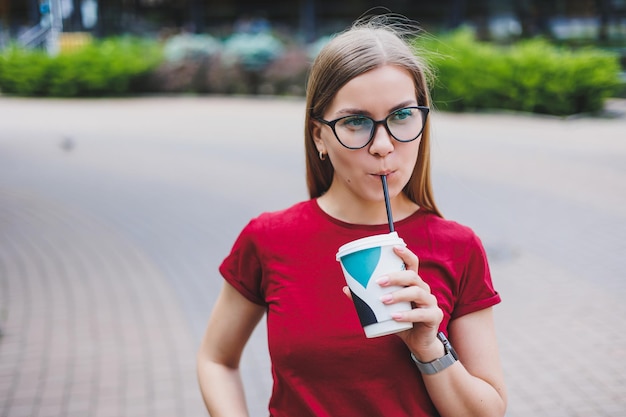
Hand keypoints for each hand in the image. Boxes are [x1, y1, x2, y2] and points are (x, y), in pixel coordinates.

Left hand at [346, 245, 443, 360]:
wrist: (418, 342)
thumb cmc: (400, 320)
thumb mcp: (384, 309)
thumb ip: (368, 299)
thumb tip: (346, 288)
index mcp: (413, 283)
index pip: (412, 263)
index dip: (405, 254)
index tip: (394, 247)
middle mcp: (424, 289)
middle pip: (412, 276)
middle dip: (395, 276)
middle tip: (378, 282)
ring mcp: (431, 302)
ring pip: (417, 292)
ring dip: (399, 295)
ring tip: (383, 300)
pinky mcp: (434, 317)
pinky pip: (421, 314)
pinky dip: (407, 315)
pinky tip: (394, 316)